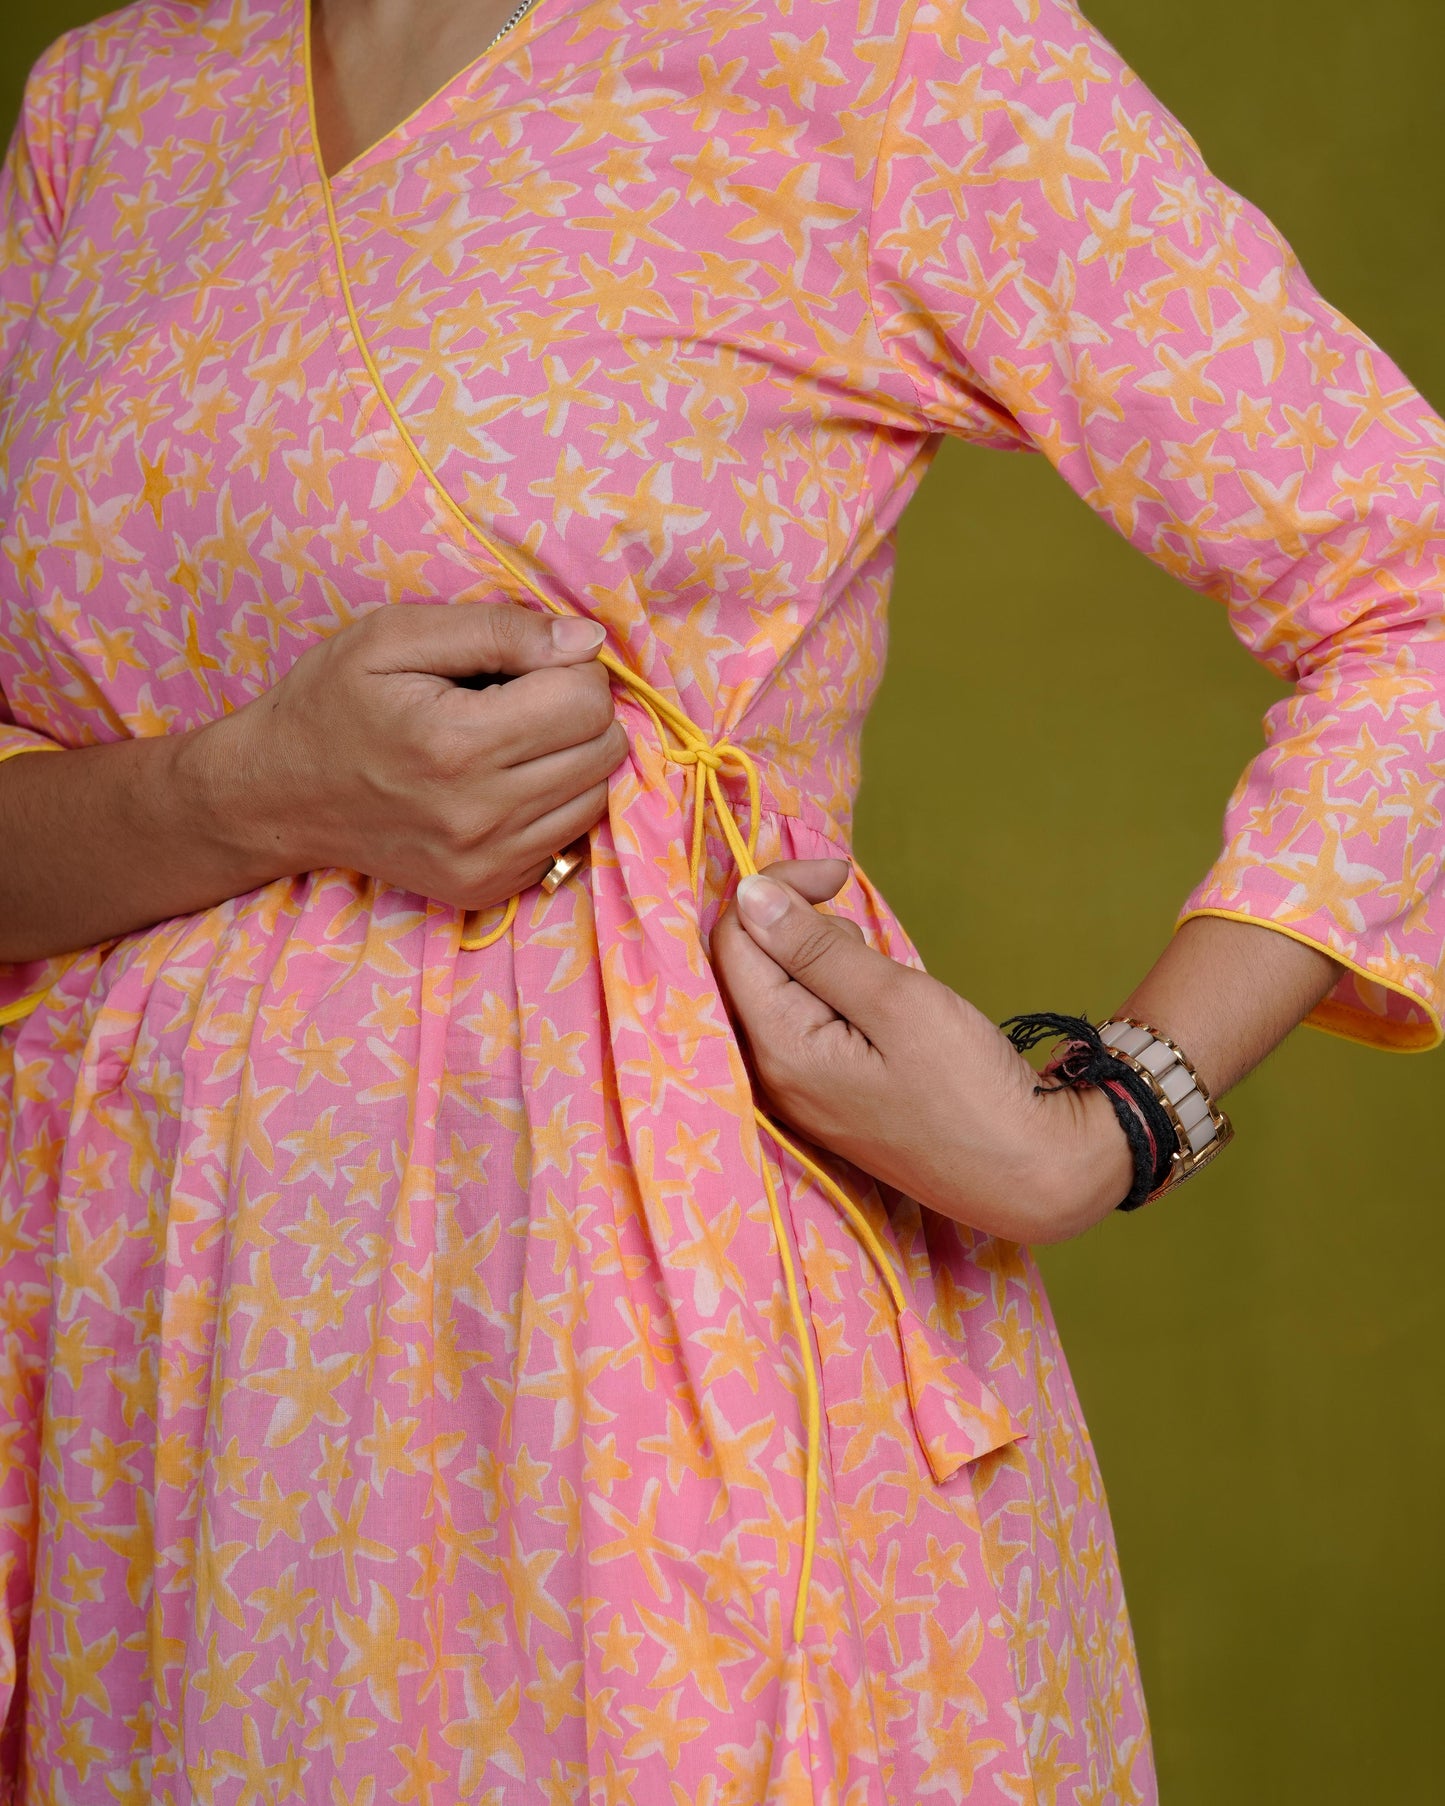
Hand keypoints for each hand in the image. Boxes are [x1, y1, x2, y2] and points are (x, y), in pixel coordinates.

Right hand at [211, 602, 627, 911]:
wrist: (278, 796)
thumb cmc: (332, 701)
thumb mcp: (394, 636)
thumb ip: (498, 629)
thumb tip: (587, 640)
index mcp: (457, 744)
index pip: (586, 700)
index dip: (570, 666)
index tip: (529, 660)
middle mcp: (479, 815)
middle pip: (604, 748)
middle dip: (578, 708)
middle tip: (523, 695)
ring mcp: (486, 862)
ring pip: (597, 795)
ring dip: (572, 756)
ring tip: (512, 738)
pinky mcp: (488, 889)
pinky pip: (568, 837)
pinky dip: (553, 801)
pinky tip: (503, 781)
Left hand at [710, 861, 1134, 1242]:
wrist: (1024, 1173)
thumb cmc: (969, 1088)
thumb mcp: (895, 1000)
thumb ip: (814, 946)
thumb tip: (749, 895)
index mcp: (778, 1047)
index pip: (735, 939)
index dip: (776, 888)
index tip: (840, 873)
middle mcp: (768, 1073)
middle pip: (748, 965)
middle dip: (799, 927)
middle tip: (868, 937)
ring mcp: (793, 1090)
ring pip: (776, 990)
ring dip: (821, 961)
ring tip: (883, 983)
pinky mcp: (821, 1096)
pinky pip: (801, 1023)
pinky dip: (833, 995)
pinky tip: (879, 1012)